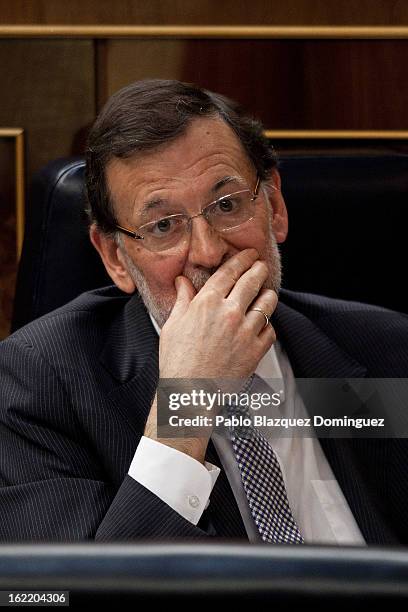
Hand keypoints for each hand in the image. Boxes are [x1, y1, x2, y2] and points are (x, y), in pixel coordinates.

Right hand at [144, 248, 277, 462]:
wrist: (189, 392)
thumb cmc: (177, 360)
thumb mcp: (174, 324)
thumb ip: (183, 299)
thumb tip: (181, 281)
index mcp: (207, 302)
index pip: (230, 271)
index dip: (242, 259)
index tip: (248, 254)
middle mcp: (229, 312)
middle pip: (252, 281)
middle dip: (259, 269)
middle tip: (261, 266)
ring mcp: (245, 331)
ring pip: (267, 303)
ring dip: (268, 294)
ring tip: (266, 292)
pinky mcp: (256, 350)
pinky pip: (270, 329)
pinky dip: (268, 325)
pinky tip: (262, 324)